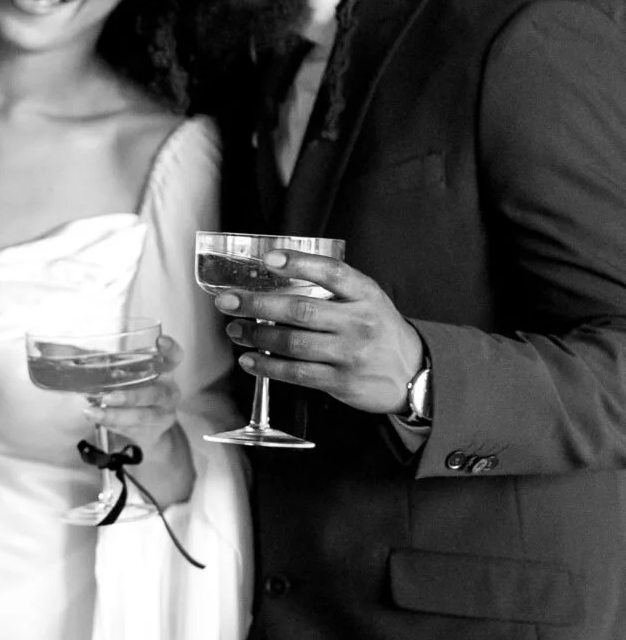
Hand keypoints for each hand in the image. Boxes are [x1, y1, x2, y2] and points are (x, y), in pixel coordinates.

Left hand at [84, 333, 192, 504]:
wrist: (153, 430)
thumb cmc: (138, 393)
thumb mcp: (132, 377)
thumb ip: (111, 366)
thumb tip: (74, 357)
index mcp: (165, 372)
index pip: (175, 358)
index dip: (171, 349)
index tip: (160, 341)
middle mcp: (168, 393)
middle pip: (155, 394)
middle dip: (130, 397)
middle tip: (107, 398)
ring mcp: (163, 415)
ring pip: (141, 417)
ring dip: (115, 416)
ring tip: (92, 413)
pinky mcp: (152, 432)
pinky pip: (131, 429)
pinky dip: (112, 424)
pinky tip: (97, 419)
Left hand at [211, 250, 424, 414]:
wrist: (412, 372)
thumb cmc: (379, 330)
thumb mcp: (367, 300)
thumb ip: (333, 289)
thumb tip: (277, 275)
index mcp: (366, 294)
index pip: (331, 272)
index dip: (298, 263)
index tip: (268, 258)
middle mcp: (359, 322)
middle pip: (300, 310)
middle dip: (257, 305)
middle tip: (228, 301)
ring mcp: (350, 353)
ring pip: (293, 343)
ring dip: (256, 336)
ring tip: (235, 330)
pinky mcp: (341, 381)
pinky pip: (296, 373)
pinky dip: (268, 366)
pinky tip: (249, 360)